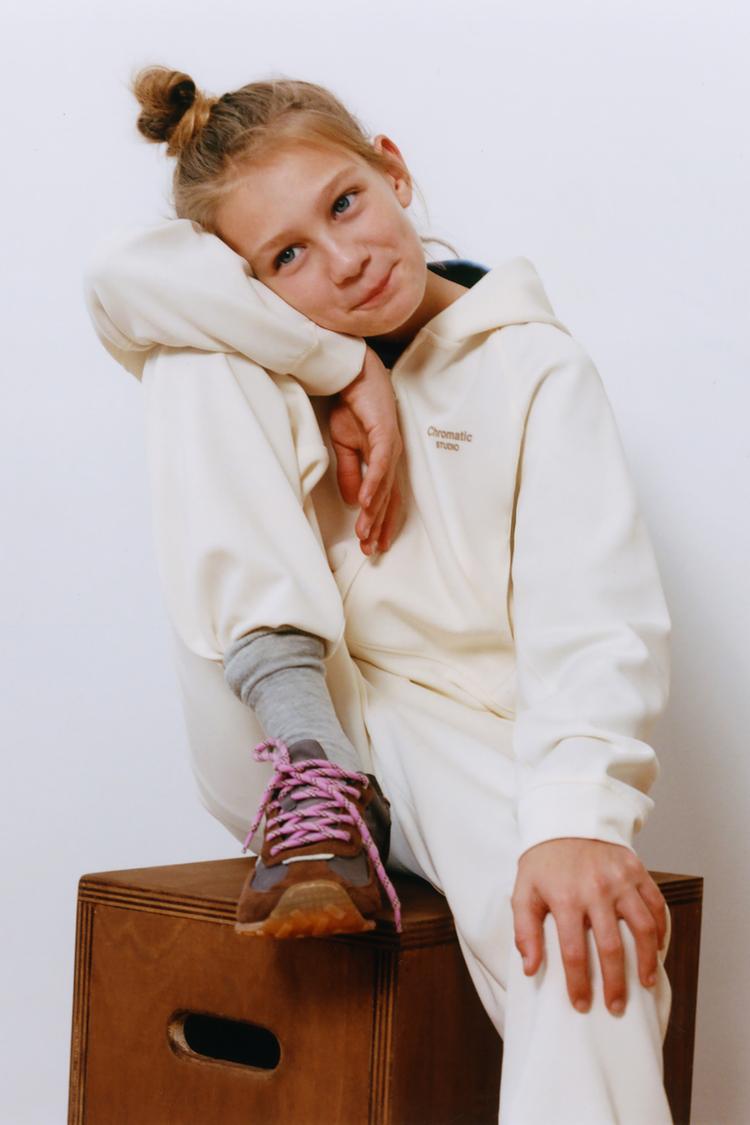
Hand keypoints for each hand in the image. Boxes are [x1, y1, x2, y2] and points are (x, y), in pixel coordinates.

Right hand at [328, 345, 404, 555]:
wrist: (354, 375)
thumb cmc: (353, 407)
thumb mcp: (345, 446)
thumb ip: (350, 473)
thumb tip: (350, 500)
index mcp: (383, 463)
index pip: (384, 499)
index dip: (379, 523)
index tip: (372, 546)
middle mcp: (391, 458)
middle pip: (387, 499)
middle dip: (377, 526)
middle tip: (369, 550)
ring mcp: (390, 447)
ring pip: (383, 487)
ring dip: (372, 511)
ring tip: (364, 533)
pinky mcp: (384, 434)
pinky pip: (379, 464)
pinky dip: (372, 484)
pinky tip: (363, 502)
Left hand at [511, 837, 667, 1015]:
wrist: (567, 817)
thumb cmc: (544, 861)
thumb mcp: (524, 890)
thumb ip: (524, 929)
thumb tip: (530, 968)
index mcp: (565, 897)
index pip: (574, 952)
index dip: (579, 983)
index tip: (582, 1005)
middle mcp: (596, 889)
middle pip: (611, 947)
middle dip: (615, 984)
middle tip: (616, 1007)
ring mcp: (620, 879)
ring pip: (643, 928)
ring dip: (647, 961)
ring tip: (645, 983)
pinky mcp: (637, 870)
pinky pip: (656, 905)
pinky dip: (661, 929)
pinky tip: (658, 948)